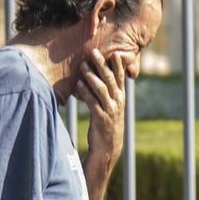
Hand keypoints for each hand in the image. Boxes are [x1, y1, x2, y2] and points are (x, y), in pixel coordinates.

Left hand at [75, 48, 126, 168]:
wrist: (108, 147)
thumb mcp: (109, 107)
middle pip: (110, 79)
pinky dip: (85, 93)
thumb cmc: (106, 124)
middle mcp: (118, 102)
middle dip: (102, 65)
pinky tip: (78, 85)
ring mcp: (110, 110)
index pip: (120, 77)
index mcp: (120, 97)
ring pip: (102, 89)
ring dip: (91, 76)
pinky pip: (93, 102)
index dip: (118, 64)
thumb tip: (94, 79)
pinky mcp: (101, 118)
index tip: (114, 52)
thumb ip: (105, 94)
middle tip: (94, 52)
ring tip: (83, 66)